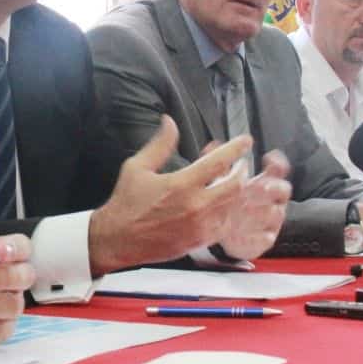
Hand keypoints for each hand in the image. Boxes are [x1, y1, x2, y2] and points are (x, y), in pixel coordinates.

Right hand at [88, 116, 252, 273]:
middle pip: (235, 185)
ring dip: (236, 191)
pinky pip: (225, 225)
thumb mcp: (137, 167)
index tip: (245, 141)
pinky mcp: (199, 242)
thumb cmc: (126, 203)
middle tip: (240, 163)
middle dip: (242, 170)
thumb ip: (159, 144)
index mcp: (181, 184)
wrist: (117, 240)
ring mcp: (199, 226)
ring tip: (232, 182)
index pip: (219, 162)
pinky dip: (228, 212)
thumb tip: (169, 121)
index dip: (236, 148)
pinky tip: (223, 204)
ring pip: (233, 206)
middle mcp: (194, 206)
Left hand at [216, 151, 293, 259]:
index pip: (279, 169)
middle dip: (273, 186)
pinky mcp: (266, 239)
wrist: (225, 232)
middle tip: (261, 186)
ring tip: (245, 209)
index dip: (277, 162)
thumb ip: (220, 164)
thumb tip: (213, 145)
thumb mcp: (223, 181)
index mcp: (267, 182)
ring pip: (275, 214)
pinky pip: (265, 238)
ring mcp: (273, 221)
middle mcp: (274, 201)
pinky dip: (253, 236)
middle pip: (284, 190)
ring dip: (262, 210)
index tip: (269, 157)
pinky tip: (238, 232)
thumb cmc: (228, 201)